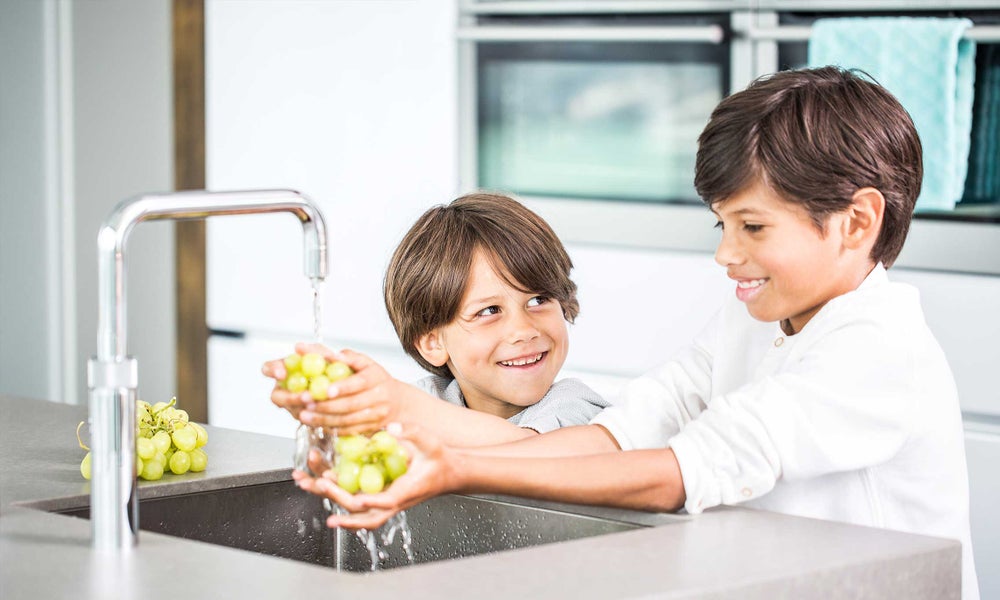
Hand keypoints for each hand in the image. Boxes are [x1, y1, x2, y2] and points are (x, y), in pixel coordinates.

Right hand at [261, 341, 336, 418]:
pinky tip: (330, 413)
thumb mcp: (328, 356)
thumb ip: (316, 351)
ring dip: (307, 409)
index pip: (269, 368)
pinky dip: (317, 416)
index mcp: (285, 370)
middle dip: (291, 398)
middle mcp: (285, 388)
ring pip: (292, 410)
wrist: (348, 386)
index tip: (281, 373)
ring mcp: (293, 404)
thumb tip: (298, 346)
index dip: (272, 371)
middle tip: (308, 396)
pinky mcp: (304, 416)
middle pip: (277, 397)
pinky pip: (306, 419)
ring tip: (323, 405)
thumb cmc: (334, 367)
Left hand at [294, 423, 455, 529]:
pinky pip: (351, 501)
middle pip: (363, 513)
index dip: (371, 501)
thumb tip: (391, 427)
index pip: (387, 502)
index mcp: (407, 491)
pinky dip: (332, 492)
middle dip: (340, 498)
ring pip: (353, 512)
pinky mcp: (376, 496)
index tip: (357, 497)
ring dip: (328, 498)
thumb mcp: (430, 442)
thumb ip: (412, 433)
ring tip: (305, 483)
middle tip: (321, 483)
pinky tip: (315, 481)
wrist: (448, 474)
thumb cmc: (439, 460)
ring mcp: (383, 502)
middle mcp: (392, 502)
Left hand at [297, 348, 404, 434]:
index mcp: (375, 377)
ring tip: (304, 416)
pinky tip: (316, 425)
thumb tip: (309, 348)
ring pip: (348, 420)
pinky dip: (331, 429)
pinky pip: (349, 431)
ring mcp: (376, 415)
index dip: (343, 387)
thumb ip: (340, 357)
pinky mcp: (371, 428)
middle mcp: (379, 397)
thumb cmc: (373, 377)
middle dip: (326, 405)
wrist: (397, 401)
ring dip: (324, 419)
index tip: (326, 390)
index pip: (359, 383)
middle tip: (306, 403)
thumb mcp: (363, 362)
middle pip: (351, 404)